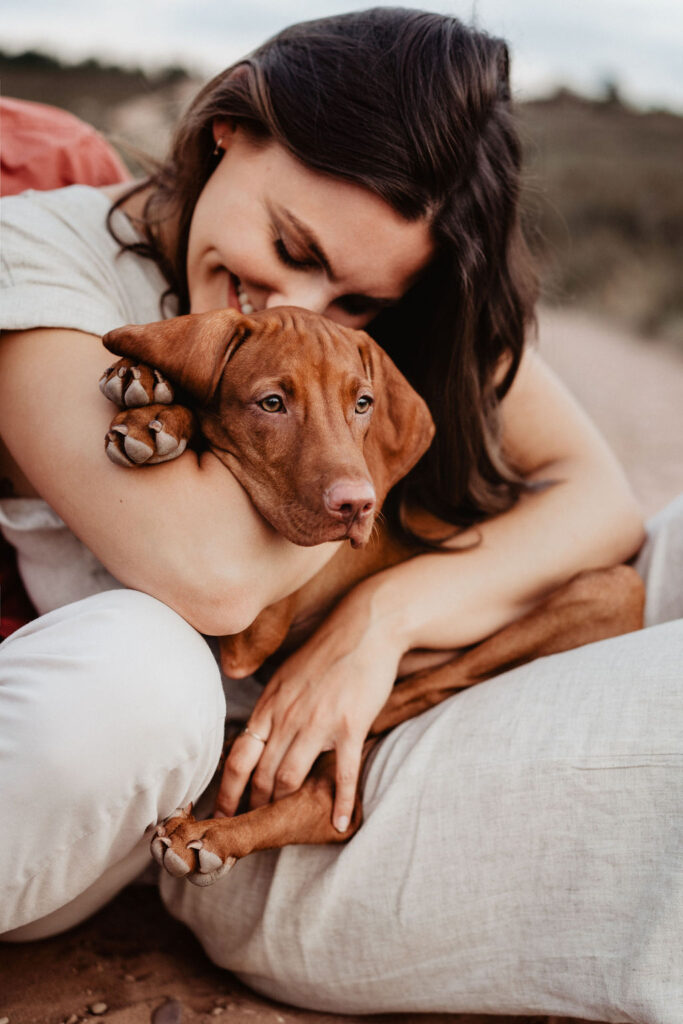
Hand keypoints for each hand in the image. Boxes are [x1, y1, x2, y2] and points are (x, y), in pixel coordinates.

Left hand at [214, 585, 404, 832]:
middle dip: (254, 806)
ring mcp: (318, 722)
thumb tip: (256, 729)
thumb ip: (272, 705)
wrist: (366, 627)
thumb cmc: (328, 650)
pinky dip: (341, 802)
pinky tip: (342, 823)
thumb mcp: (287, 674)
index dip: (228, 791)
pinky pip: (343, 773)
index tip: (222, 813)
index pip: (238, 757)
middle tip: (253, 828)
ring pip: (291, 777)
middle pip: (261, 774)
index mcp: (270, 705)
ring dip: (287, 805)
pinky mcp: (349, 725)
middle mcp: (287, 716)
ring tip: (290, 824)